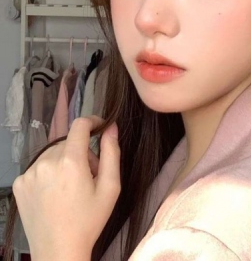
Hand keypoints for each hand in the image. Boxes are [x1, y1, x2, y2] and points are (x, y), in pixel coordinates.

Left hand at [13, 116, 120, 260]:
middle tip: (90, 175)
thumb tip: (111, 127)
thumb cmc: (90, 220)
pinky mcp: (19, 183)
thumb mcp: (111, 187)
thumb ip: (112, 152)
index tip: (101, 127)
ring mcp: (29, 173)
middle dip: (82, 152)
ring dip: (66, 161)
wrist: (59, 251)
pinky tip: (55, 192)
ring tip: (72, 186)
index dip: (93, 121)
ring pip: (54, 154)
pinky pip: (39, 166)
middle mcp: (46, 162)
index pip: (80, 125)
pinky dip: (50, 172)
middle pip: (69, 142)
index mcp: (71, 161)